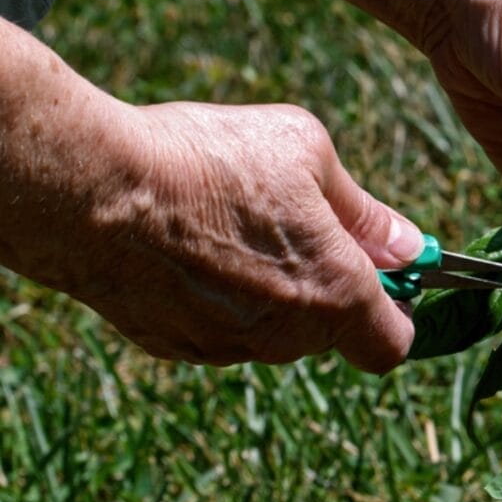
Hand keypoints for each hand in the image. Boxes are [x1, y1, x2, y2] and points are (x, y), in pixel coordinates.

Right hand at [75, 102, 422, 371]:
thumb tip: (408, 245)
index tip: (386, 274)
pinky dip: (221, 296)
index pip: (392, 343)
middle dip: (329, 285)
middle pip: (331, 328)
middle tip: (302, 225)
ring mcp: (227, 347)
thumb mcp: (308, 153)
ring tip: (236, 223)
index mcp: (335, 293)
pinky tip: (194, 245)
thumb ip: (365, 211)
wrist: (93, 189)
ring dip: (273, 289)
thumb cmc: (210, 161)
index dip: (397, 311)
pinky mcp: (175, 345)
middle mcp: (287, 336)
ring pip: (274, 327)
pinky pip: (221, 326)